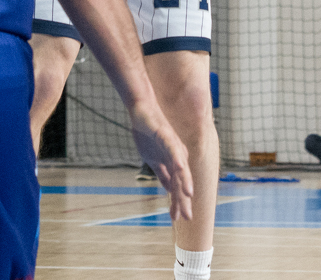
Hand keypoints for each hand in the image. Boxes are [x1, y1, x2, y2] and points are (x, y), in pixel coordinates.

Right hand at [129, 99, 193, 220]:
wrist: (141, 111)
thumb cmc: (147, 134)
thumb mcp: (153, 159)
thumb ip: (162, 173)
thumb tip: (167, 189)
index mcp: (173, 163)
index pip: (175, 187)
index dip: (176, 202)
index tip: (176, 219)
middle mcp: (177, 157)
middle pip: (181, 181)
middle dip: (183, 199)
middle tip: (187, 217)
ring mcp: (173, 147)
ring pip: (181, 168)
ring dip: (185, 182)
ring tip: (188, 197)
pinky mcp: (167, 137)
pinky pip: (174, 151)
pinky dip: (178, 161)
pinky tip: (181, 170)